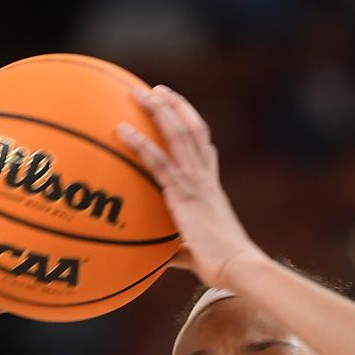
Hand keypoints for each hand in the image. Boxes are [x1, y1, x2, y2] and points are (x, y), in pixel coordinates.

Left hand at [117, 86, 257, 286]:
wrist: (234, 265)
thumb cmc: (220, 265)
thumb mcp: (196, 252)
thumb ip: (179, 250)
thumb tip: (162, 260)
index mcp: (210, 187)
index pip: (204, 148)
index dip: (192, 126)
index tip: (178, 111)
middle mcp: (205, 177)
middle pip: (192, 129)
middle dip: (174, 106)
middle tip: (156, 90)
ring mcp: (195, 181)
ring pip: (178, 134)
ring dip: (158, 110)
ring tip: (139, 92)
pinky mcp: (183, 192)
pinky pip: (157, 161)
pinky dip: (139, 143)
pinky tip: (121, 129)